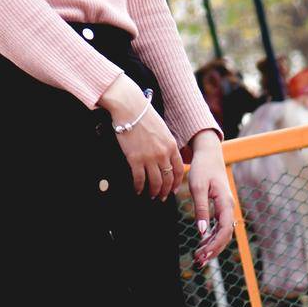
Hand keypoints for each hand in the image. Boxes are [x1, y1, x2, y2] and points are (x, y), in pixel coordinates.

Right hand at [101, 77, 182, 199]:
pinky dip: (139, 187)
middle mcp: (163, 154)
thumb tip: (165, 157)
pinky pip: (139, 179)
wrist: (130, 109)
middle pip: (168, 179)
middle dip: (166, 191)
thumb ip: (166, 144)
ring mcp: (149, 158)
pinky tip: (137, 190)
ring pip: (155, 183)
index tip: (173, 189)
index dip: (176, 183)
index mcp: (171, 146)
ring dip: (153, 192)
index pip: (178, 170)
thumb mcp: (162, 130)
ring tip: (150, 196)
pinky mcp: (135, 159)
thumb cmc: (144, 116)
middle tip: (162, 197)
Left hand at [184, 131, 234, 265]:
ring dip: (212, 246)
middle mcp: (228, 208)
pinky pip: (219, 227)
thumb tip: (202, 231)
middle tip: (199, 261)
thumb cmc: (203, 168)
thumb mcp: (198, 186)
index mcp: (225, 203)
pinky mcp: (220, 208)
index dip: (215, 244)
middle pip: (225, 235)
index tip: (203, 255)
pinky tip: (202, 245)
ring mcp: (225, 209)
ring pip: (222, 233)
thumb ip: (201, 208)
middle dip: (213, 250)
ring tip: (199, 258)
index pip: (224, 230)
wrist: (209, 154)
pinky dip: (211, 238)